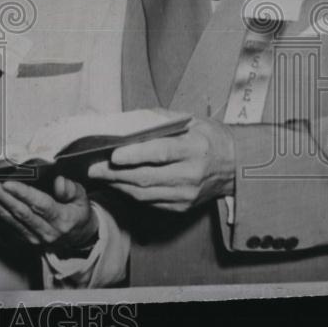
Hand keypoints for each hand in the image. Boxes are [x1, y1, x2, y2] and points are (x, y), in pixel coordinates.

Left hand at [0, 176, 97, 251]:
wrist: (79, 239)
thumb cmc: (79, 213)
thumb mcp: (83, 200)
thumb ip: (72, 190)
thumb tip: (59, 182)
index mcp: (61, 220)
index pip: (40, 205)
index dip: (23, 194)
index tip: (7, 183)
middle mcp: (46, 232)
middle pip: (20, 212)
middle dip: (0, 197)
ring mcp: (34, 238)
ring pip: (10, 219)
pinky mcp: (24, 239)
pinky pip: (7, 224)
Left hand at [88, 116, 235, 211]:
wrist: (235, 165)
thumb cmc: (207, 137)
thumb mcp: (189, 121)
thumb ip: (158, 120)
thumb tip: (125, 120)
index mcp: (194, 148)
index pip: (161, 152)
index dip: (135, 155)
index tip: (112, 154)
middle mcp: (191, 174)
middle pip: (146, 177)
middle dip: (114, 173)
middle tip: (92, 167)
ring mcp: (187, 194)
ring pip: (144, 193)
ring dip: (118, 185)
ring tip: (98, 175)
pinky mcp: (182, 206)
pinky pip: (150, 202)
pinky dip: (130, 193)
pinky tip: (116, 184)